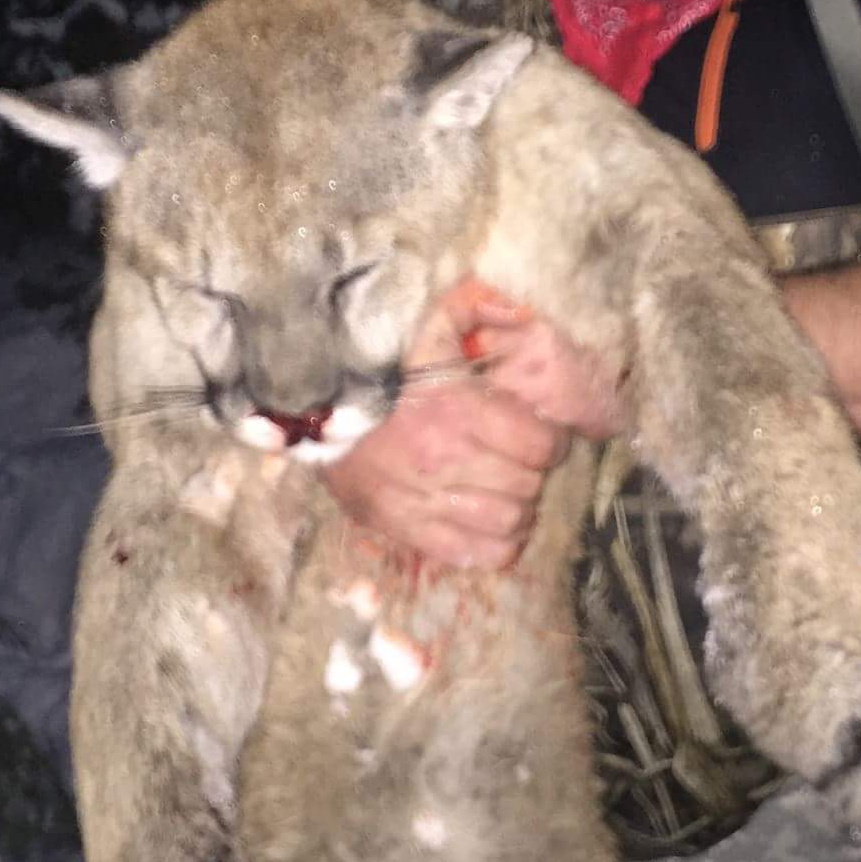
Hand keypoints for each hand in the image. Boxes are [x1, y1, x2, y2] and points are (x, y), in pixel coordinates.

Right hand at [323, 280, 617, 569]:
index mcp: (457, 409)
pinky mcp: (401, 527)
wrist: (310, 403)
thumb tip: (520, 309)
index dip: (550, 440)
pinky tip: (489, 523)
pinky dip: (495, 545)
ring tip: (505, 492)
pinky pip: (473, 553)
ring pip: (508, 522)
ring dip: (517, 509)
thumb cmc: (379, 366)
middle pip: (528, 485)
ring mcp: (422, 499)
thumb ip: (476, 310)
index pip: (540, 445)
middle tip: (518, 461)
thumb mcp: (430, 327)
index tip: (541, 434)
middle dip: (532, 473)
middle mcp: (444, 458)